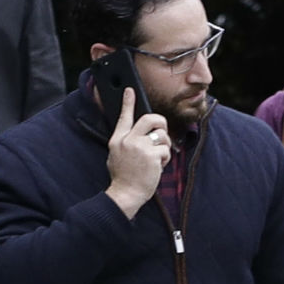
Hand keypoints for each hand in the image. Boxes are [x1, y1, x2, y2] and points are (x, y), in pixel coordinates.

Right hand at [102, 76, 170, 217]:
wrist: (126, 193)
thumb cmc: (123, 176)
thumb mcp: (116, 155)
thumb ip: (125, 142)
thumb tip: (138, 132)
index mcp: (117, 139)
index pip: (123, 117)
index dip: (128, 102)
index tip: (130, 90)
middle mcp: (128, 140)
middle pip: (150, 119)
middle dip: (161, 123)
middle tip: (162, 132)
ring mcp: (140, 146)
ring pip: (162, 135)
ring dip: (164, 146)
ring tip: (157, 158)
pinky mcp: (152, 154)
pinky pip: (166, 150)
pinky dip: (165, 159)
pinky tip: (157, 167)